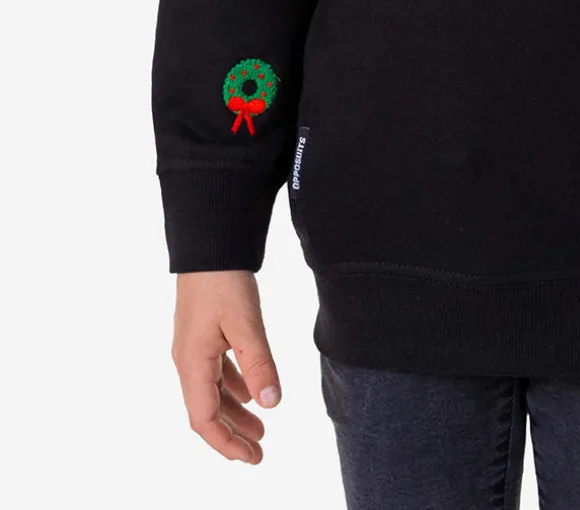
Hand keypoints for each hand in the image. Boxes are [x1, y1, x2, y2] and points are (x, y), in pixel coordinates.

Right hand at [171, 270, 281, 464]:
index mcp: (193, 362)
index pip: (203, 419)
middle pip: (207, 410)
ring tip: (261, 428)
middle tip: (260, 452)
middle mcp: (188, 360)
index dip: (226, 443)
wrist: (209, 243)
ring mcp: (193, 347)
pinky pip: (216, 372)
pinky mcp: (202, 333)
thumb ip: (259, 364)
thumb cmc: (223, 280)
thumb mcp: (246, 323)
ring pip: (212, 391)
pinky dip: (233, 387)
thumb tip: (271, 404)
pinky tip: (250, 393)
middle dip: (232, 435)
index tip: (251, 457)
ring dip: (234, 413)